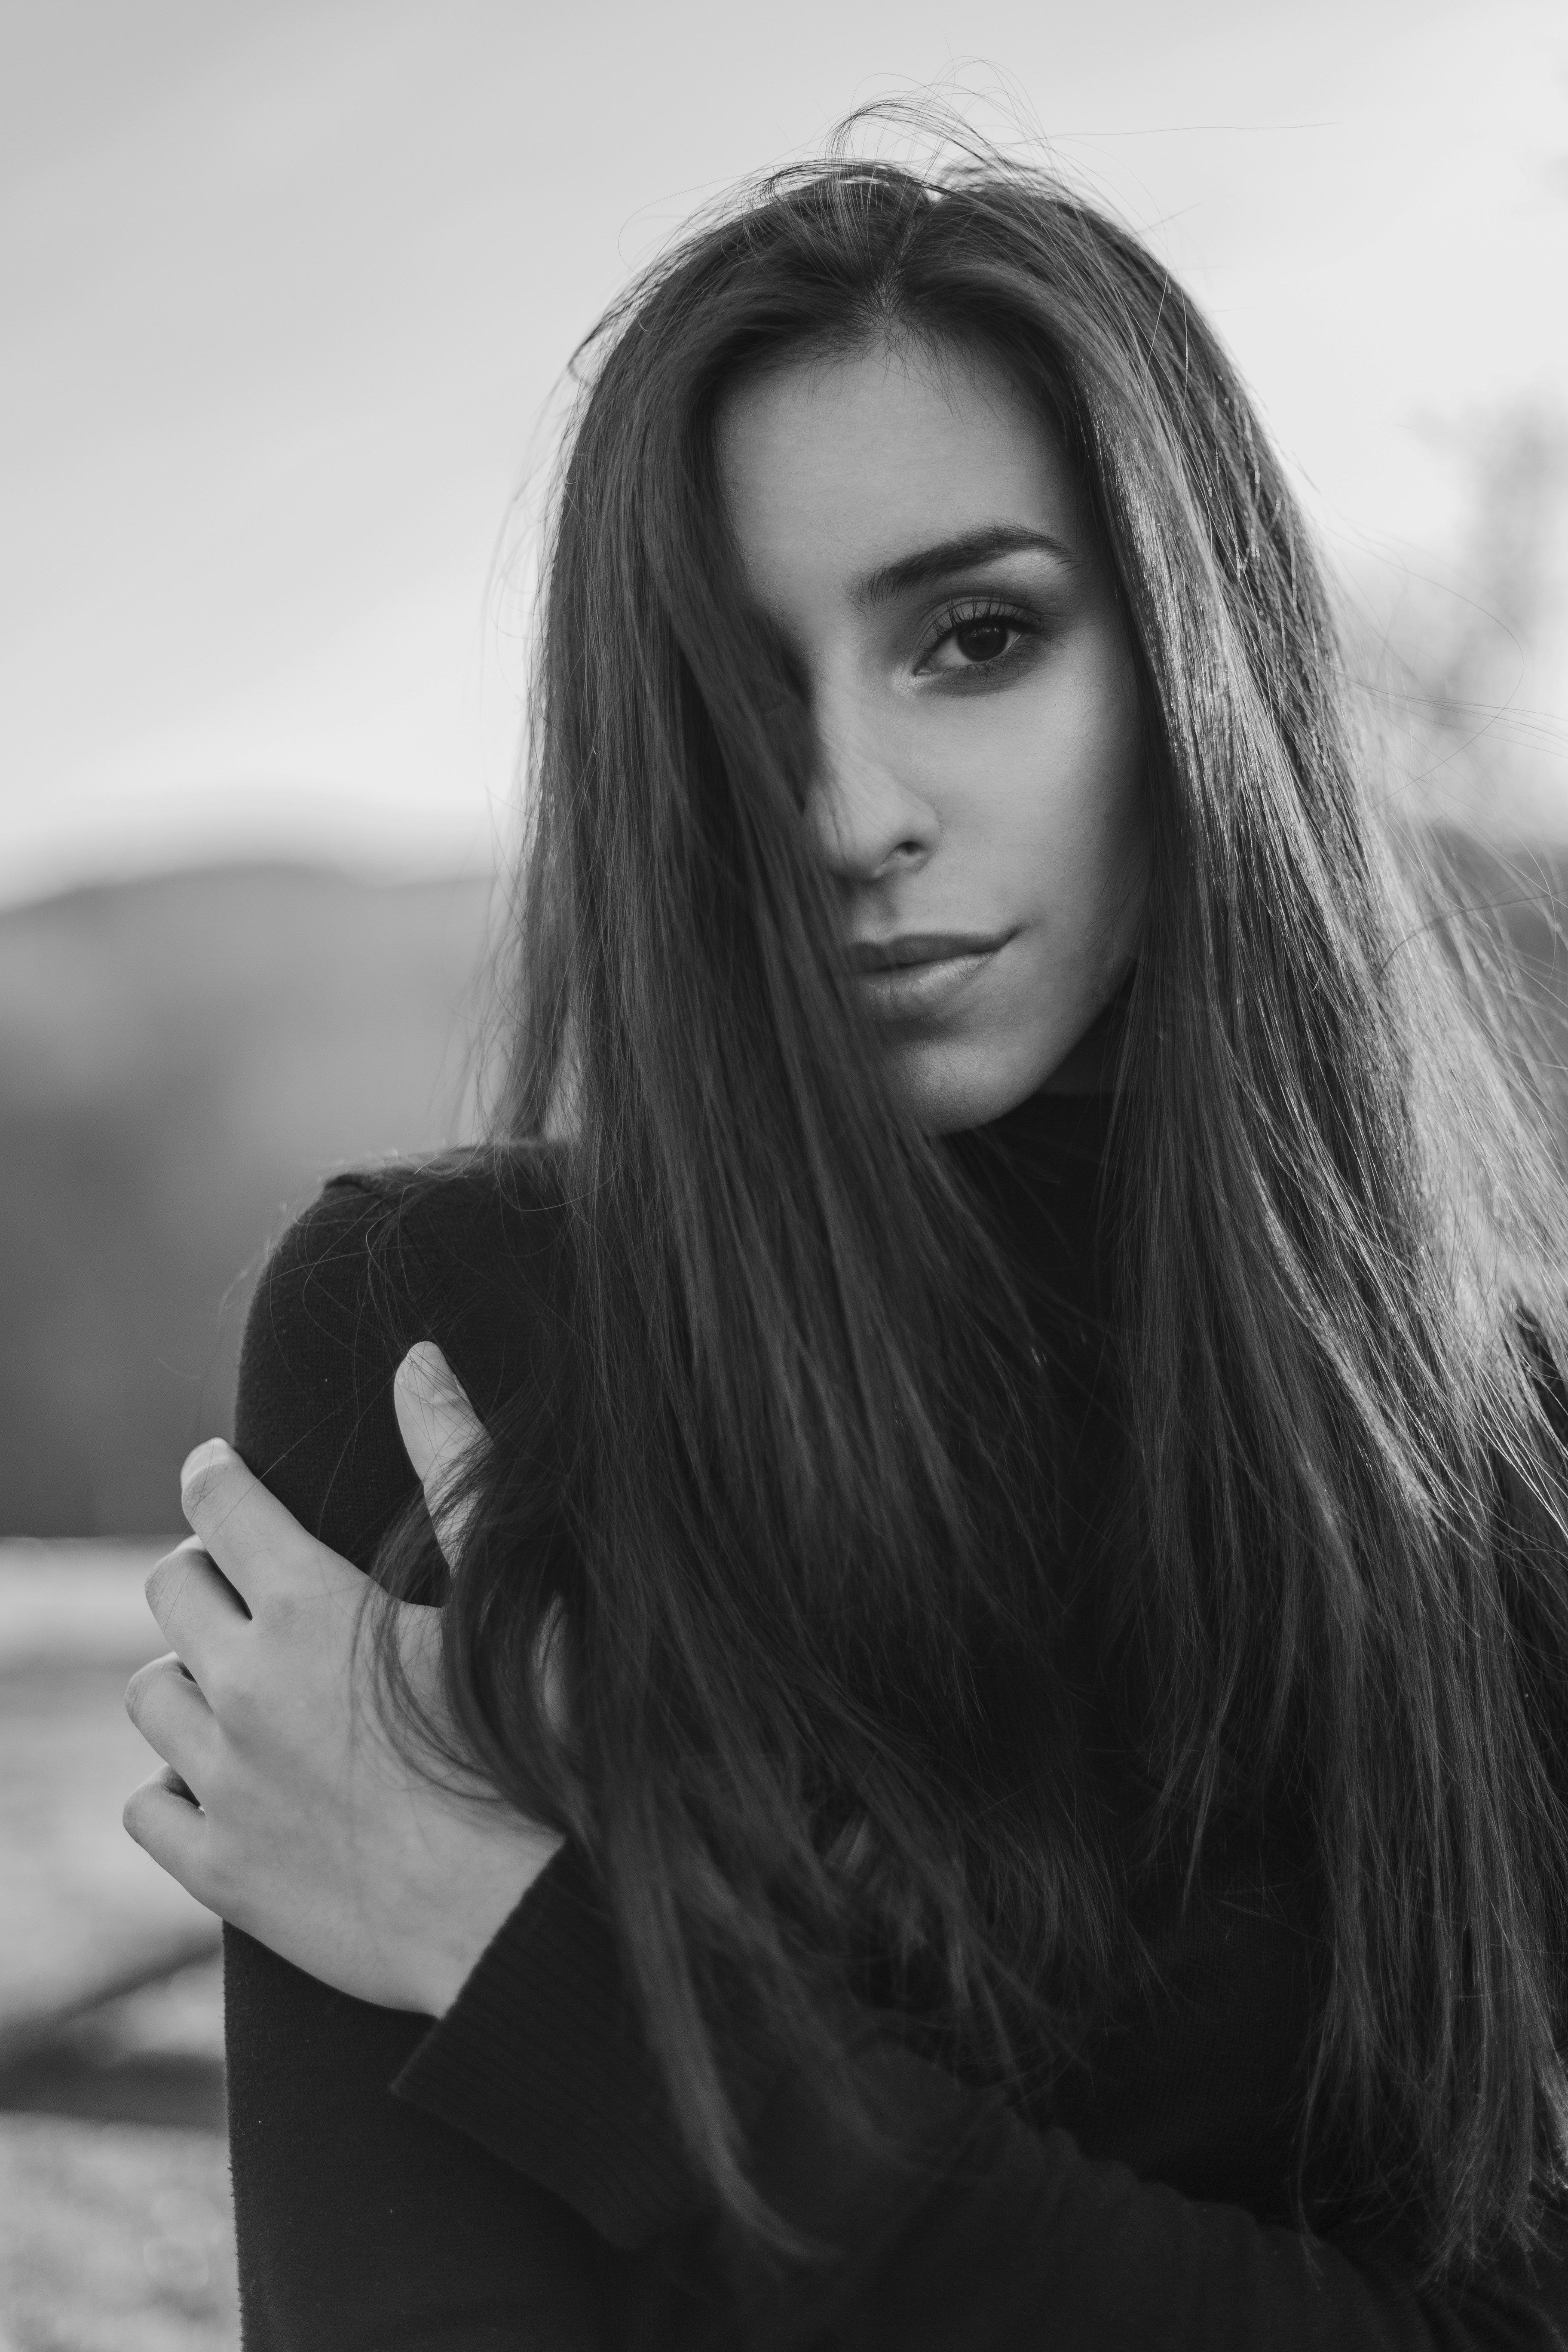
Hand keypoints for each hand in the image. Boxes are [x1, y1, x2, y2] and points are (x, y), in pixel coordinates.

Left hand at [122, 1344, 564, 2016]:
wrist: (532, 1920)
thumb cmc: (542, 1747)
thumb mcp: (509, 1594)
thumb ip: (456, 1467)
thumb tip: (417, 1361)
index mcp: (313, 1610)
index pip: (218, 1505)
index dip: (216, 1476)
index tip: (220, 1470)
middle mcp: (249, 1691)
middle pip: (168, 1591)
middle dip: (203, 1571)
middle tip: (245, 1580)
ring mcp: (228, 1788)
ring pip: (148, 1697)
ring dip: (187, 1677)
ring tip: (240, 1684)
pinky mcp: (223, 1875)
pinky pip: (148, 1807)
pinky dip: (174, 1786)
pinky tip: (226, 1781)